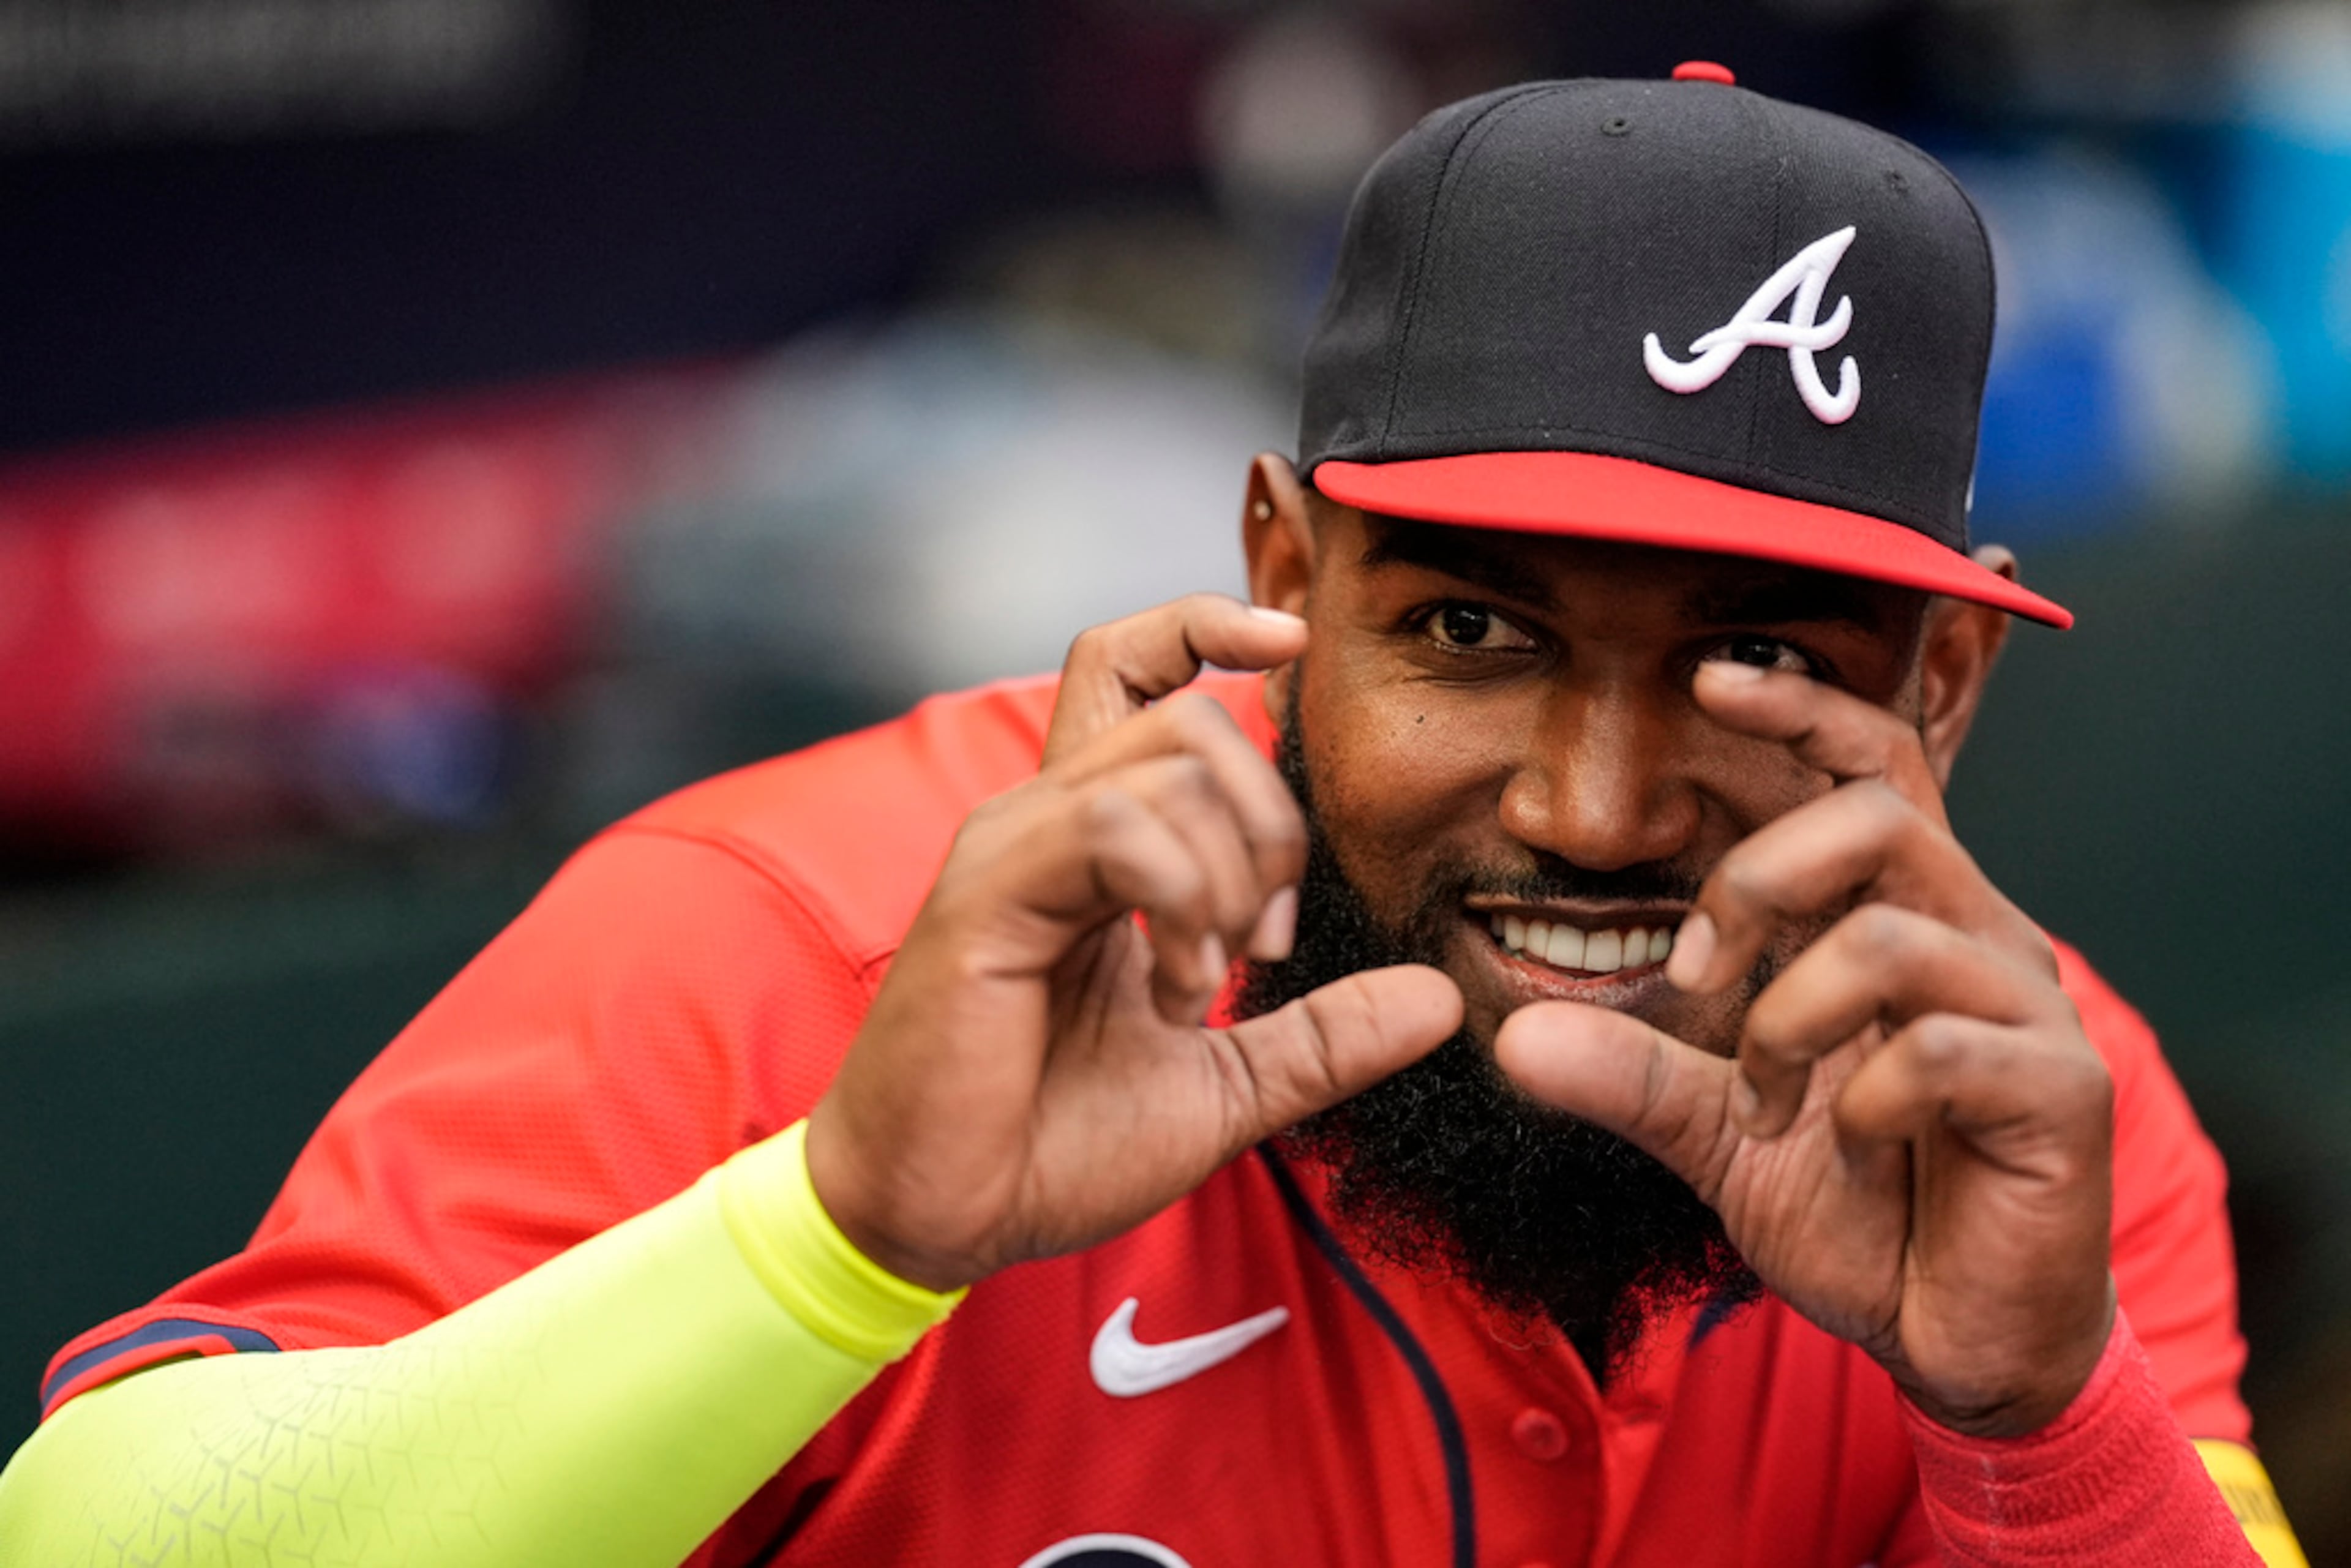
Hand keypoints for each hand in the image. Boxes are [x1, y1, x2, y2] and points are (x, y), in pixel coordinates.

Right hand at [805, 594, 1462, 1291]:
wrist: (939, 1216)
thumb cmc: (1051, 1145)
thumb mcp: (1224, 1088)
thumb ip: (1324, 1038)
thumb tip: (1440, 1002)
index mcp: (1091, 843)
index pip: (1134, 669)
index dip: (1207, 625)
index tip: (1289, 644)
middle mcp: (1045, 821)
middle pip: (1189, 713)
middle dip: (1271, 821)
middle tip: (1264, 944)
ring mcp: (1012, 849)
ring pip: (1169, 764)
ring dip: (1231, 875)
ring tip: (1209, 980)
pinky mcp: (988, 893)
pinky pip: (1119, 829)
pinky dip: (1181, 905)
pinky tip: (1174, 997)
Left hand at [1496, 660, 2113, 1437]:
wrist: (1958, 1334)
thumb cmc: (1861, 1209)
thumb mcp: (1720, 1131)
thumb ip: (1631, 1077)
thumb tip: (1513, 1040)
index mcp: (1907, 917)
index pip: (1875, 764)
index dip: (1805, 707)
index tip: (1711, 678)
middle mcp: (1979, 937)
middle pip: (1875, 818)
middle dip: (1755, 885)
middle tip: (1694, 980)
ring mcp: (2029, 1009)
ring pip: (1886, 939)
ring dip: (1787, 1024)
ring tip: (1765, 1106)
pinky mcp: (2062, 1090)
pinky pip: (1939, 1053)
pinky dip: (1863, 1104)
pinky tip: (1856, 1150)